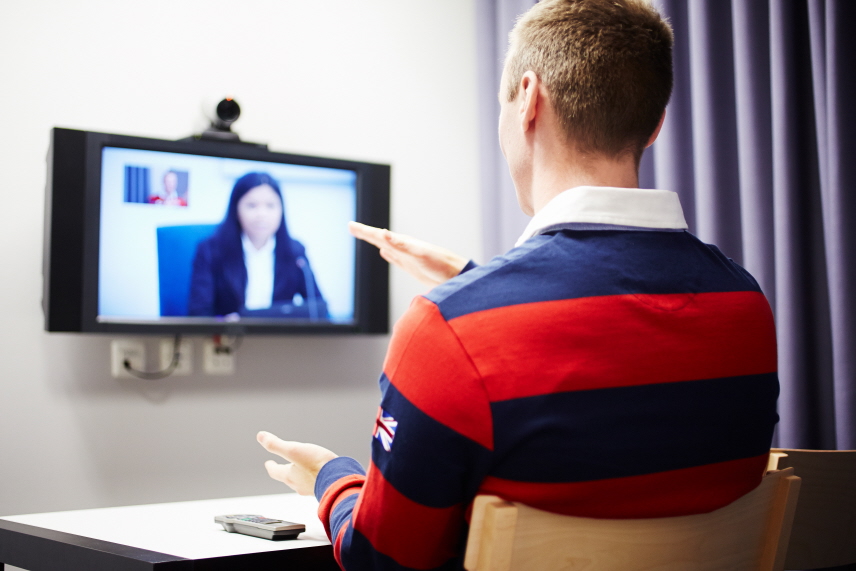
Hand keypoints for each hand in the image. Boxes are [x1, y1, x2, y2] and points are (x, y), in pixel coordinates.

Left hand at [257, 431, 337, 495]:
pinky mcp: (324, 488)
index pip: (275, 472)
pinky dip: (313, 478)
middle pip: (288, 478)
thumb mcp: (294, 450)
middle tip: (283, 467)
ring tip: (301, 471)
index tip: (268, 463)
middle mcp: (299, 485)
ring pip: (301, 482)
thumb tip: (260, 436)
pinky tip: (319, 475)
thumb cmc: (316, 465)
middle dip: (285, 472)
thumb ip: (276, 444)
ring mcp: (312, 488)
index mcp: (289, 476)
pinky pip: (315, 483)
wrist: (339, 479)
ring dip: (299, 476)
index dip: (271, 466)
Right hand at [348, 221, 468, 286]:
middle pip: (379, 238)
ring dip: (374, 241)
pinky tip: (384, 253)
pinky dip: (387, 254)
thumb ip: (401, 245)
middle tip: (351, 227)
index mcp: (402, 244)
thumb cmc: (440, 265)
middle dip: (365, 233)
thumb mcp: (419, 254)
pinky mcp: (412, 266)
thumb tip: (383, 234)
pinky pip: (395, 257)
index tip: (350, 225)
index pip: (378, 235)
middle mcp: (404, 248)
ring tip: (365, 235)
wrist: (455, 276)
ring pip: (385, 246)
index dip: (364, 231)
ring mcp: (407, 257)